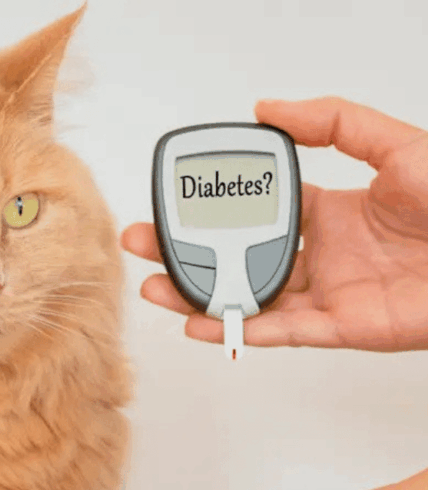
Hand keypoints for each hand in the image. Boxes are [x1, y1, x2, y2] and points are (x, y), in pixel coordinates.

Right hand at [123, 97, 427, 351]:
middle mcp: (318, 254)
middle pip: (237, 259)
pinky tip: (199, 323)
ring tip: (155, 288)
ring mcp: (324, 293)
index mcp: (327, 212)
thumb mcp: (394, 144)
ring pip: (247, 297)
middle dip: (187, 255)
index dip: (214, 212)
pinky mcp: (338, 327)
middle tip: (144, 245)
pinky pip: (278, 329)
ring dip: (198, 296)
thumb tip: (268, 110)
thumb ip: (333, 122)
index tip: (177, 205)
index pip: (255, 213)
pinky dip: (237, 328)